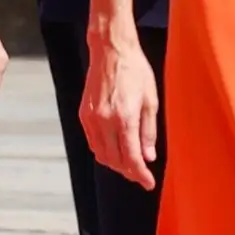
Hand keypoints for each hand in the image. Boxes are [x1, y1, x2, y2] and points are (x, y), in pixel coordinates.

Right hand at [80, 30, 158, 189]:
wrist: (111, 51)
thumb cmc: (135, 71)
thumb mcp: (150, 100)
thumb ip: (148, 131)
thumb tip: (148, 157)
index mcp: (124, 118)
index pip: (132, 158)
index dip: (141, 175)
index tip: (148, 184)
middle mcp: (104, 121)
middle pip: (114, 160)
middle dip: (128, 171)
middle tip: (141, 175)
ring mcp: (91, 118)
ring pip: (101, 154)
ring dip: (115, 164)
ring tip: (129, 164)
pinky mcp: (83, 114)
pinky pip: (92, 142)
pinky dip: (103, 151)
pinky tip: (115, 150)